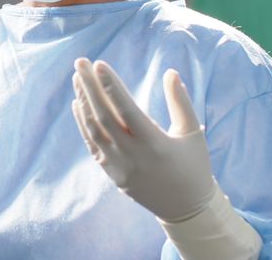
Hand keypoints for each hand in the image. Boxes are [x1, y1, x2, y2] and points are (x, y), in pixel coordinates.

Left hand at [71, 58, 215, 221]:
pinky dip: (83, 123)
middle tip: (81, 62)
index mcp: (155, 144)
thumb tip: (170, 72)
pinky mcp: (111, 173)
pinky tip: (77, 103)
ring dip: (83, 101)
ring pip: (94, 129)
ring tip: (77, 77)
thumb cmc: (194, 166)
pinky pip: (92, 144)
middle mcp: (133, 156)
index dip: (111, 86)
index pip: (126, 109)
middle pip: (104, 116)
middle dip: (90, 87)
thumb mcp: (193, 133)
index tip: (99, 64)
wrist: (185, 209)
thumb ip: (180, 102)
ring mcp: (118, 166)